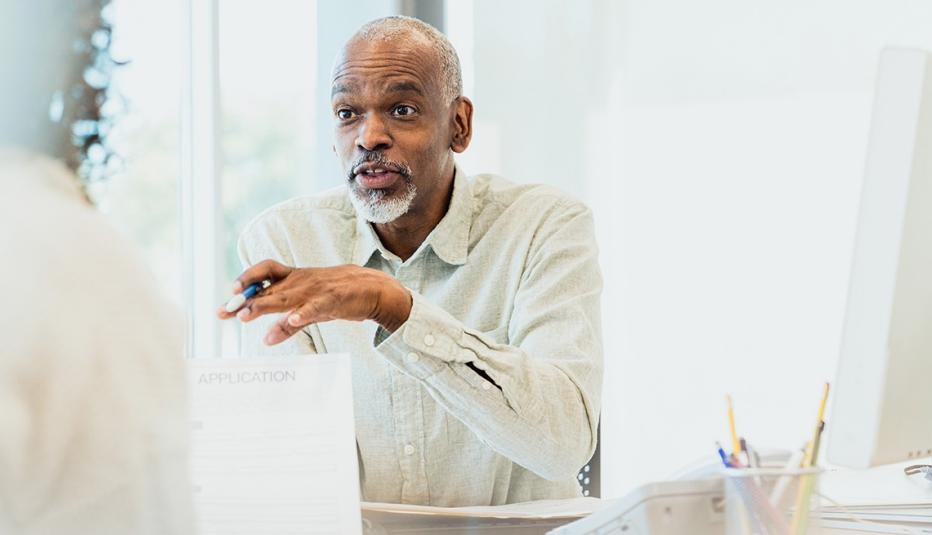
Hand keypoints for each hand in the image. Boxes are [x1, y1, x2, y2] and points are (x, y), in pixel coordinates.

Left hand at [216, 260, 412, 345]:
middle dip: (246, 299)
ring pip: (286, 297)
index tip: (229, 297)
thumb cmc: (337, 297)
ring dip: (265, 305)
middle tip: (227, 311)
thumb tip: (265, 340)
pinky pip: (315, 307)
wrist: (372, 289)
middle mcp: (301, 281)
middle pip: (268, 288)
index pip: (264, 274)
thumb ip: (287, 326)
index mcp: (294, 279)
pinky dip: (303, 313)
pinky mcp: (333, 299)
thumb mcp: (309, 311)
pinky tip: (291, 321)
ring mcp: (316, 289)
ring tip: (247, 315)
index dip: (245, 281)